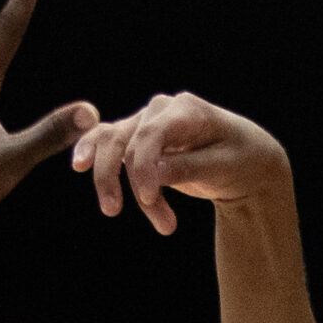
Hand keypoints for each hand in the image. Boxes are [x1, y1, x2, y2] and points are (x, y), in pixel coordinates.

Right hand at [71, 92, 290, 235]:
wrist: (245, 159)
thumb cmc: (241, 159)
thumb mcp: (224, 167)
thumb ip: (189, 168)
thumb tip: (154, 173)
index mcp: (187, 110)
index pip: (152, 134)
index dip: (142, 167)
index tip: (148, 199)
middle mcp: (161, 111)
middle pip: (122, 138)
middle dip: (115, 177)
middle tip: (114, 212)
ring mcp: (146, 123)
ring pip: (112, 147)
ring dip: (111, 182)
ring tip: (113, 212)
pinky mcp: (137, 140)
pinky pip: (107, 144)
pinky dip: (92, 155)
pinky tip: (78, 165)